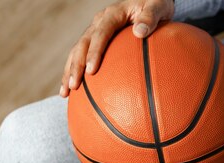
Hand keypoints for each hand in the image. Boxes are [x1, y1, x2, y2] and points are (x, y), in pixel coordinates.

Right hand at [59, 0, 174, 97]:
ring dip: (69, 71)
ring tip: (65, 92)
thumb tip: (139, 32)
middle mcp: (99, 22)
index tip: (91, 70)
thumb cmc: (156, 6)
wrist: (150, 2)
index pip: (100, 33)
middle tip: (73, 86)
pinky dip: (76, 71)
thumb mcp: (158, 6)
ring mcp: (95, 31)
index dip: (94, 52)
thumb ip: (150, 17)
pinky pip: (83, 56)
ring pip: (77, 51)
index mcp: (112, 14)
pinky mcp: (96, 41)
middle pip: (82, 44)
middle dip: (75, 66)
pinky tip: (74, 91)